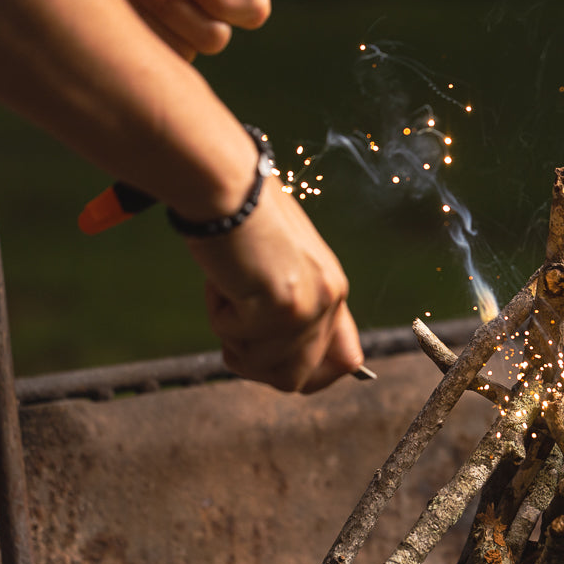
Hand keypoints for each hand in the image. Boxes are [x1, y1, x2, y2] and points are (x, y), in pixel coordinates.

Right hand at [183, 179, 363, 392]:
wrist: (230, 184)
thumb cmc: (245, 214)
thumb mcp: (280, 265)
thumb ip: (291, 305)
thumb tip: (284, 359)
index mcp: (333, 288)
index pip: (347, 359)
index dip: (314, 378)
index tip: (275, 368)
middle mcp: (329, 301)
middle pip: (296, 379)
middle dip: (254, 363)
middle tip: (231, 322)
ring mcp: (308, 307)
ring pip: (261, 366)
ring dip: (232, 336)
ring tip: (229, 288)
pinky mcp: (280, 308)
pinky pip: (234, 339)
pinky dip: (217, 313)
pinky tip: (223, 277)